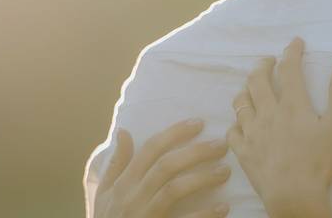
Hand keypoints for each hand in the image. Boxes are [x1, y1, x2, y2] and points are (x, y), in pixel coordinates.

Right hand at [94, 119, 231, 217]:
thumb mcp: (105, 193)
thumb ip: (117, 164)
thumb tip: (124, 131)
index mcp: (123, 183)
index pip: (150, 149)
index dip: (175, 133)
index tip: (199, 123)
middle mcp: (132, 197)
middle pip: (166, 166)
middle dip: (197, 152)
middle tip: (222, 145)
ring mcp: (144, 215)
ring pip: (174, 189)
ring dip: (203, 178)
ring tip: (225, 172)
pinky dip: (205, 214)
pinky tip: (223, 207)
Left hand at [227, 38, 331, 217]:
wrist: (294, 197)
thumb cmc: (319, 162)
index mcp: (292, 105)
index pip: (289, 69)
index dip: (292, 52)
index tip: (295, 42)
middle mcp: (268, 113)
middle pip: (258, 80)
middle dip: (263, 65)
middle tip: (269, 61)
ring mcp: (252, 133)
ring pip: (241, 102)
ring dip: (246, 89)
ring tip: (252, 86)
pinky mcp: (243, 152)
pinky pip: (233, 130)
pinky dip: (237, 121)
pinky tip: (242, 122)